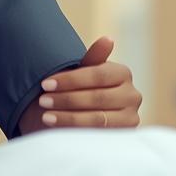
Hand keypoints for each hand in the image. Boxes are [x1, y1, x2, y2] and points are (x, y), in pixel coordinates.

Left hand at [18, 36, 140, 132]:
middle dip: (66, 99)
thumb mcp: (84, 75)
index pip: (97, 75)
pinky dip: (77, 132)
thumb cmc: (82, 92)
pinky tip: (58, 131)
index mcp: (123, 73)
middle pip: (97, 97)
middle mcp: (133, 95)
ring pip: (98, 118)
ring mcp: (131, 117)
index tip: (45, 84)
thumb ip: (94, 59)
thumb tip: (108, 39)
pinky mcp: (124, 136)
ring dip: (68, 117)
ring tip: (46, 116)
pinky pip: (99, 136)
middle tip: (43, 101)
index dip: (70, 80)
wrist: (84, 120)